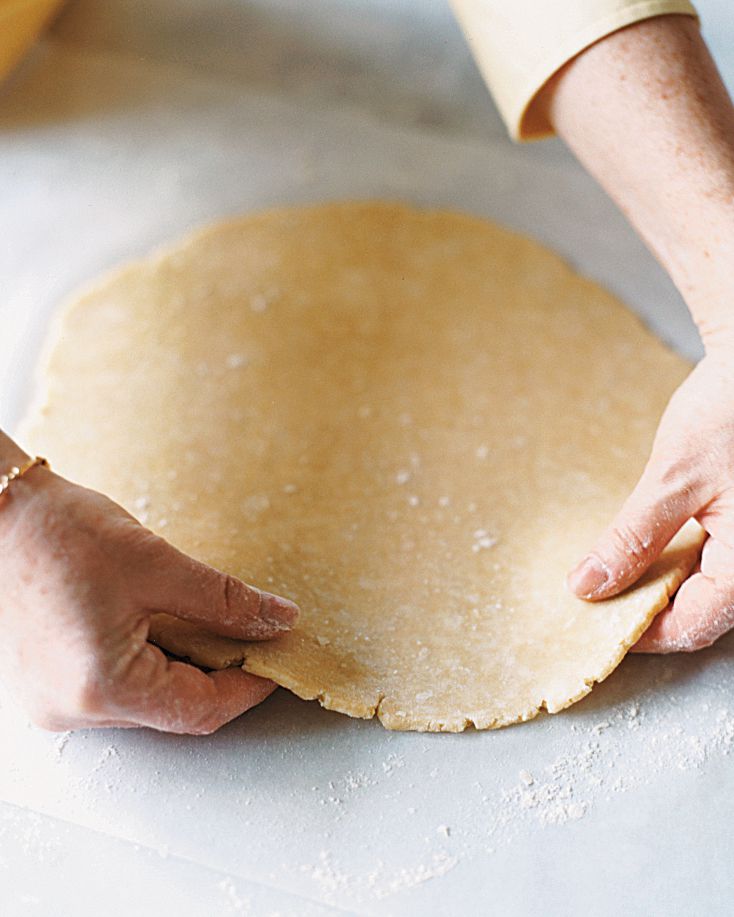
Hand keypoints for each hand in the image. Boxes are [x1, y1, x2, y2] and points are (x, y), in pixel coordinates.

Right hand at [0, 468, 297, 732]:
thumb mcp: (156, 563)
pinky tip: (158, 623)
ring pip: (146, 699)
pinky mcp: (48, 684)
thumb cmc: (60, 532)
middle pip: (173, 708)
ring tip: (199, 619)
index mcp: (102, 688)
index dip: (248, 687)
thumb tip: (276, 621)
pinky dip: (149, 660)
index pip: (199, 709)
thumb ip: (223, 600)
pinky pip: (116, 686)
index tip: (278, 659)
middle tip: (248, 632)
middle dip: (218, 672)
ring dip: (183, 664)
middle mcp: (73, 711)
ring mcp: (55, 702)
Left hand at [567, 354, 733, 652]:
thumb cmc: (729, 413)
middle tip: (596, 604)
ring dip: (658, 590)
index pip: (693, 625)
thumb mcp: (673, 478)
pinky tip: (643, 554)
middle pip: (701, 613)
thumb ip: (633, 538)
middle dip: (647, 613)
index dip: (641, 634)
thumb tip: (588, 585)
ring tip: (611, 580)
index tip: (593, 628)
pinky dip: (674, 565)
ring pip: (705, 591)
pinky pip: (711, 564)